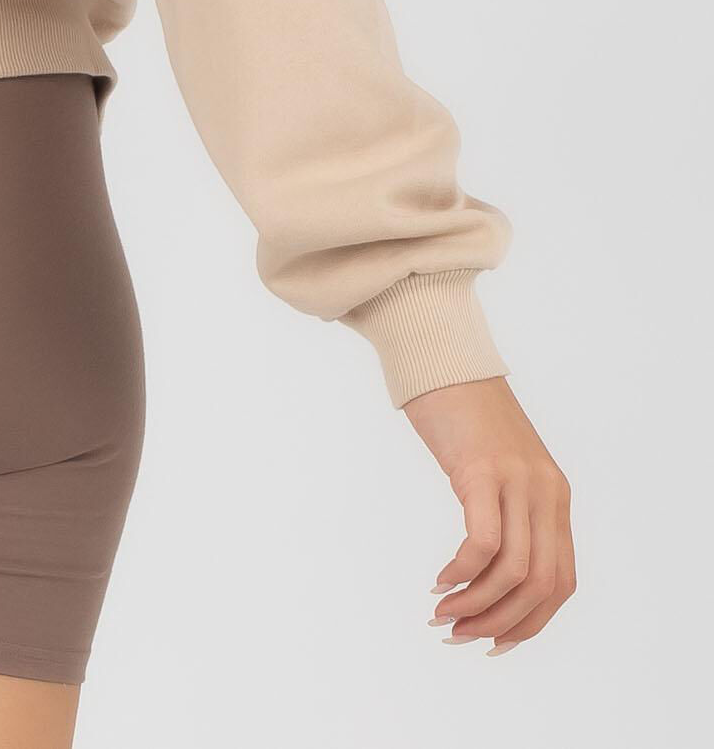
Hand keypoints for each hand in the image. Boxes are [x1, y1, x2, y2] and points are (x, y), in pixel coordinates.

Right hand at [402, 376, 574, 653]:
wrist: (442, 356)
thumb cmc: (461, 411)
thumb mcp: (500, 466)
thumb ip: (509, 508)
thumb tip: (493, 567)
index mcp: (555, 496)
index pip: (560, 582)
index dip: (530, 623)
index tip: (494, 642)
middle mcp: (545, 492)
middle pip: (541, 585)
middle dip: (501, 623)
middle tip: (460, 635)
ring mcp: (517, 480)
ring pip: (514, 571)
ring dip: (477, 605)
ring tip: (443, 614)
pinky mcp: (483, 469)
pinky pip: (482, 541)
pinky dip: (462, 571)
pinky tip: (438, 579)